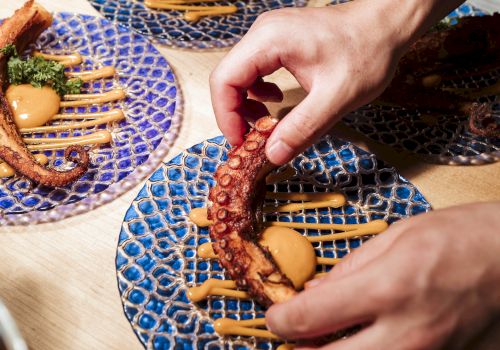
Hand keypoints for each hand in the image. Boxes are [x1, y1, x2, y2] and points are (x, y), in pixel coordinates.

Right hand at [210, 1, 406, 164]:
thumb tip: (272, 154)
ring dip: (246, 104)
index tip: (240, 142)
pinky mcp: (279, 42)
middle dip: (235, 113)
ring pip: (239, 75)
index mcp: (270, 40)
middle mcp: (263, 33)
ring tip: (265, 124)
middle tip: (251, 140)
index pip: (225, 80)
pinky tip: (276, 101)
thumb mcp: (336, 97)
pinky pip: (255, 70)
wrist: (386, 24)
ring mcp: (270, 35)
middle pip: (228, 78)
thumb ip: (302, 128)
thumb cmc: (367, 51)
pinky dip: (258, 93)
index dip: (226, 116)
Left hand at [266, 201, 499, 348]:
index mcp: (386, 289)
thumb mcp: (398, 237)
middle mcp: (405, 334)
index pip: (308, 318)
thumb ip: (350, 269)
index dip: (280, 320)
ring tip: (326, 340)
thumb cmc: (462, 237)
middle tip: (293, 337)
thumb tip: (315, 291)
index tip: (275, 317)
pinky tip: (368, 341)